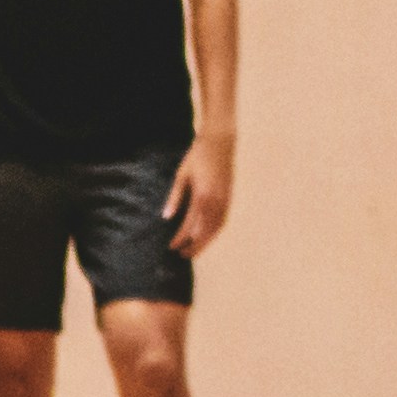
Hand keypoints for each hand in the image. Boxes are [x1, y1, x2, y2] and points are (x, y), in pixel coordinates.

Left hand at [165, 136, 233, 254]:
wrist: (221, 140)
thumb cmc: (198, 155)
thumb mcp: (182, 174)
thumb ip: (175, 196)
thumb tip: (167, 216)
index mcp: (202, 194)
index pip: (190, 224)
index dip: (181, 238)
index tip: (172, 248)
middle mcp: (216, 199)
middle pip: (205, 231)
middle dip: (194, 245)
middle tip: (182, 256)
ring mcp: (225, 198)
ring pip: (216, 227)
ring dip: (205, 242)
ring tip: (193, 251)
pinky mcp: (229, 196)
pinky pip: (223, 219)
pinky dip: (215, 231)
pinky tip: (206, 237)